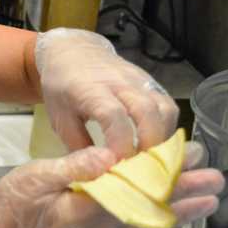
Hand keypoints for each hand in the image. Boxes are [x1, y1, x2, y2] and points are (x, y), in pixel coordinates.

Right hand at [0, 144, 222, 227]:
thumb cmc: (14, 200)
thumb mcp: (35, 174)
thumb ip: (72, 166)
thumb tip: (107, 154)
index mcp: (84, 204)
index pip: (132, 186)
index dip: (163, 172)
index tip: (188, 155)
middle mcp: (98, 225)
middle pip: (147, 207)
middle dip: (183, 192)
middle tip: (214, 177)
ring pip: (145, 227)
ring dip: (178, 216)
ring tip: (210, 202)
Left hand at [35, 28, 178, 157]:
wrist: (73, 52)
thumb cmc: (62, 87)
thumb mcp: (59, 119)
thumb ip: (78, 146)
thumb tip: (97, 176)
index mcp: (90, 89)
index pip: (113, 117)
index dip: (119, 145)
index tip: (117, 166)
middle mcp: (119, 82)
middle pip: (147, 113)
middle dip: (148, 146)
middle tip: (140, 169)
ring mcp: (139, 80)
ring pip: (165, 109)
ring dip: (162, 139)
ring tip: (150, 159)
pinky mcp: (152, 82)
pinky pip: (168, 106)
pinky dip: (167, 129)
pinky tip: (155, 144)